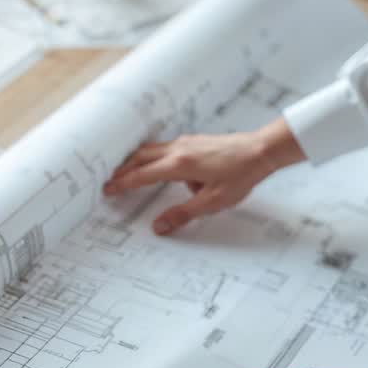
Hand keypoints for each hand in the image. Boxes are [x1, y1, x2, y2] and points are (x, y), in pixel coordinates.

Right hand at [102, 118, 304, 235]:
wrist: (260, 151)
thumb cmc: (240, 175)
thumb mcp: (212, 202)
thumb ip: (182, 214)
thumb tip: (158, 227)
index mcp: (178, 165)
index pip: (141, 175)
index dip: (122, 184)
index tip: (107, 189)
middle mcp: (178, 150)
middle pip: (140, 157)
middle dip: (123, 170)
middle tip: (110, 181)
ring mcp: (186, 142)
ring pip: (152, 150)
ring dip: (137, 161)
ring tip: (129, 173)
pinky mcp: (194, 140)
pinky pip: (166, 148)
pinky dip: (155, 157)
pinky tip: (163, 168)